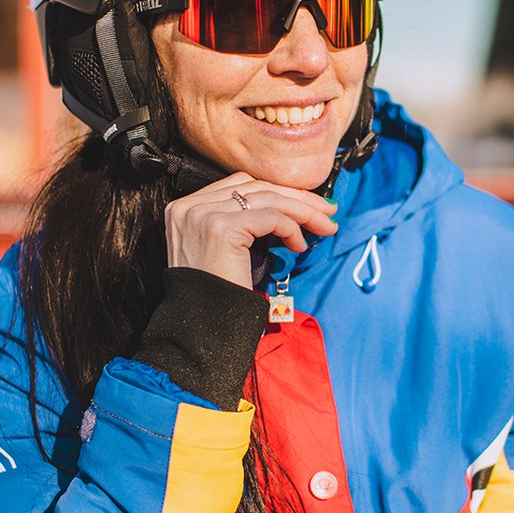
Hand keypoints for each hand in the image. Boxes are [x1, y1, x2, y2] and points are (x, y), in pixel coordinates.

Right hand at [164, 172, 337, 288]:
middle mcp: (189, 206)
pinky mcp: (222, 228)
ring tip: (325, 226)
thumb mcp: (224, 249)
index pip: (240, 184)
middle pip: (255, 187)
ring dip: (304, 212)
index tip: (307, 203)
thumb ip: (242, 222)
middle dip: (297, 197)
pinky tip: (298, 246)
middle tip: (327, 210)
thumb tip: (287, 205)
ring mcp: (203, 215)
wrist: (203, 327)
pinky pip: (271, 218)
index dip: (278, 191)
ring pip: (268, 199)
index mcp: (186, 208)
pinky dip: (292, 229)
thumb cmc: (218, 294)